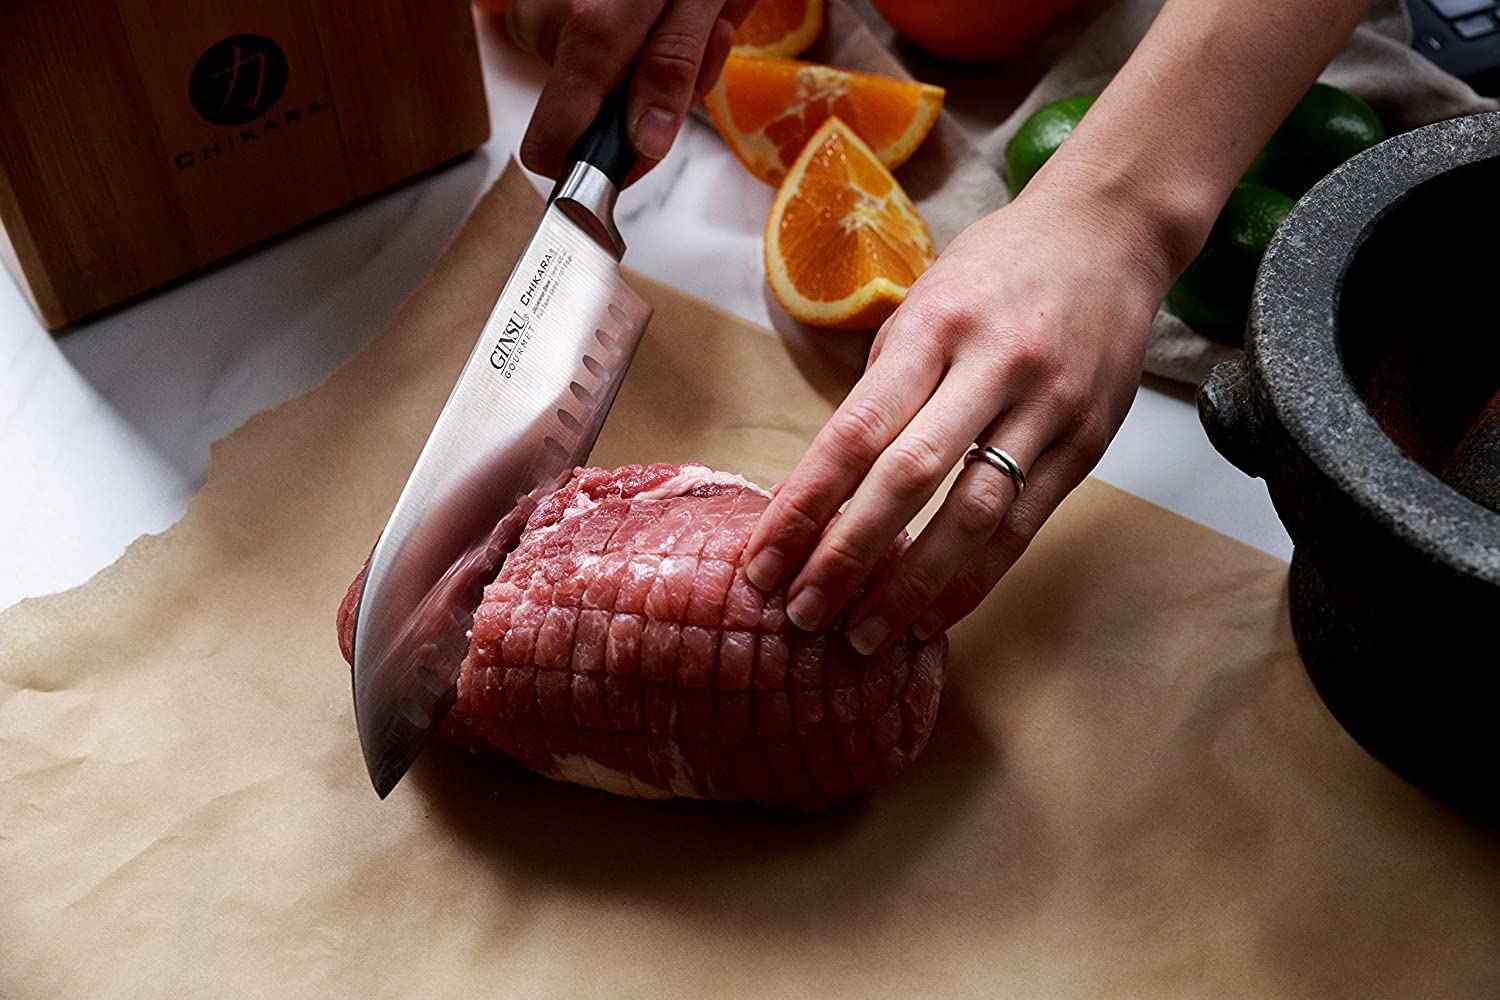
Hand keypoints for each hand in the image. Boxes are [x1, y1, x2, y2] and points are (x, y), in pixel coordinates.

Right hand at [507, 0, 752, 179]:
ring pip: (594, 70)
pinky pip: (584, 34)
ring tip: (689, 3)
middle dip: (652, 91)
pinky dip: (629, 25)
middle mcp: (549, 19)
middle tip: (703, 38)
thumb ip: (671, 73)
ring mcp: (539, 2)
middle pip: (589, 107)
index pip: (551, 146)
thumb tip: (643, 146)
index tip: (630, 163)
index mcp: (590, 32)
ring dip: (651, 53)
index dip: (590, 170)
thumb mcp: (704, 0)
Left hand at [743, 176, 1173, 653]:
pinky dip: (976, 578)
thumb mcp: (924, 304)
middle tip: (803, 614)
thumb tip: (827, 486)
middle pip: (909, 478)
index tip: (764, 562)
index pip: (854, 432)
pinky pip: (1025, 525)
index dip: (804, 506)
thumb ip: (884, 391)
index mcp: (934, 327)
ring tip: (865, 634)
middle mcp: (992, 366)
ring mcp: (1047, 406)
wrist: (1110, 230)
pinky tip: (936, 614)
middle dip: (848, 555)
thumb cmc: (996, 269)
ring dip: (914, 585)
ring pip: (974, 513)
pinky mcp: (1088, 440)